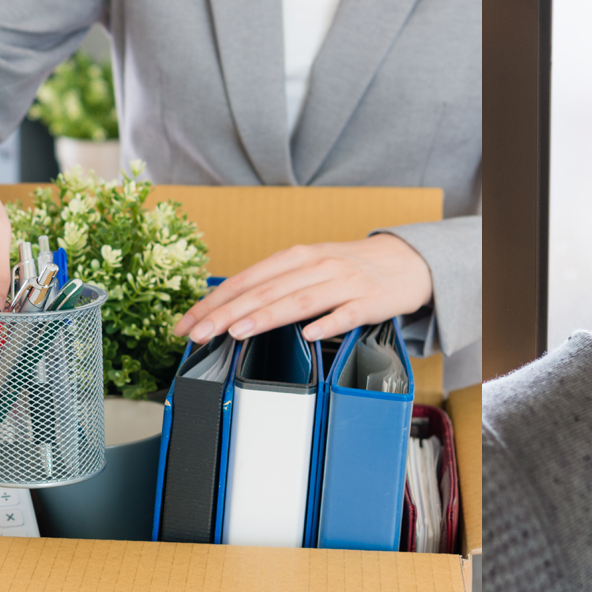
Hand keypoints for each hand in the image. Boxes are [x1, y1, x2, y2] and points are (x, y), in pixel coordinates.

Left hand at [170, 233, 431, 343]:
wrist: (405, 261)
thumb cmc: (348, 268)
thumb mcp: (307, 267)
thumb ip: (274, 284)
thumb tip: (229, 308)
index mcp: (295, 257)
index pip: (245, 280)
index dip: (213, 302)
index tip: (187, 323)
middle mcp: (315, 266)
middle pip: (264, 291)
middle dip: (226, 313)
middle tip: (198, 333)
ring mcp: (343, 283)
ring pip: (298, 301)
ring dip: (265, 316)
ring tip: (236, 332)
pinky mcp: (369, 301)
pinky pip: (346, 314)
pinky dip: (327, 323)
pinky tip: (308, 334)